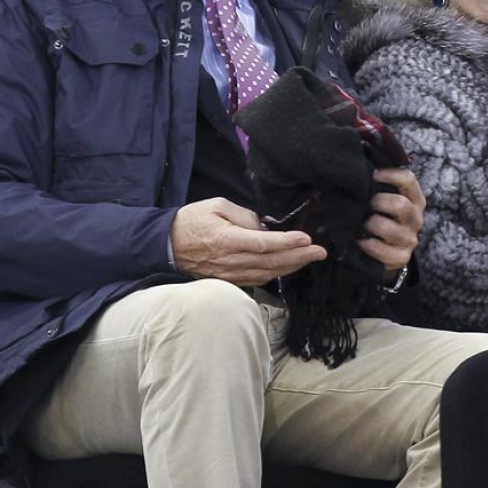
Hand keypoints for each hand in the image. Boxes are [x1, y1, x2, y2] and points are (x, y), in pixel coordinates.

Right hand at [170, 197, 326, 287]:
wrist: (167, 246)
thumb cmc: (191, 221)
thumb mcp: (217, 206)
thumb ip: (244, 216)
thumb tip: (264, 226)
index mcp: (227, 240)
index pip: (264, 244)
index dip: (287, 242)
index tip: (306, 239)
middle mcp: (231, 261)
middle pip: (272, 262)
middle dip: (300, 257)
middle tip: (320, 252)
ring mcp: (230, 275)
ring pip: (268, 274)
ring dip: (292, 267)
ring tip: (310, 258)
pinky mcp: (229, 281)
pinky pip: (259, 280)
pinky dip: (277, 274)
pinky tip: (289, 266)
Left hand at [357, 167, 424, 274]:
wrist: (386, 251)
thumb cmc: (382, 216)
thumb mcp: (385, 198)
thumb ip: (380, 183)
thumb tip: (362, 157)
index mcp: (415, 199)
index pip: (409, 180)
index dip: (390, 174)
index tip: (372, 174)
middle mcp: (416, 218)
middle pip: (400, 205)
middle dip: (378, 202)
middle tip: (366, 204)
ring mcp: (410, 239)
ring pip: (389, 228)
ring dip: (370, 224)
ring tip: (361, 223)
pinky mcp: (401, 258)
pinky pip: (385, 252)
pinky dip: (369, 245)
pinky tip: (361, 240)